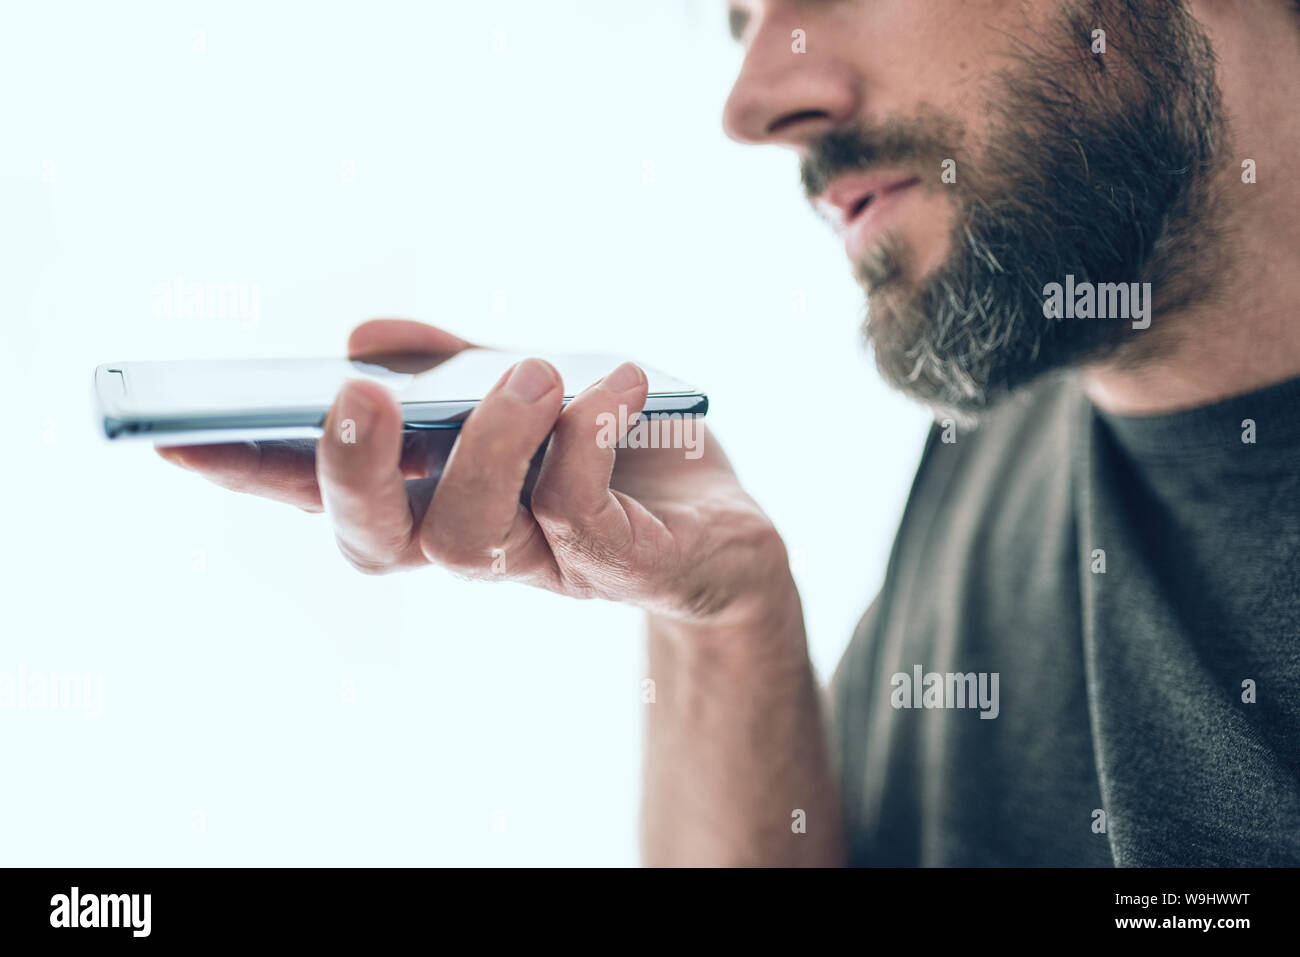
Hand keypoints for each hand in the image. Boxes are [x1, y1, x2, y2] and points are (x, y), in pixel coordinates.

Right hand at [157, 319, 793, 623]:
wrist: (729, 522)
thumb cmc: (617, 447)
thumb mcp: (534, 382)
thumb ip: (453, 362)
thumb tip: (357, 337)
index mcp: (438, 497)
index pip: (326, 498)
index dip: (250, 475)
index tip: (174, 436)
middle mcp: (476, 541)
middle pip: (379, 541)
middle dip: (351, 471)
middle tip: (354, 394)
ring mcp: (548, 564)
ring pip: (475, 531)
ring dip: (493, 439)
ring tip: (534, 368)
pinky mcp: (627, 569)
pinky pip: (585, 520)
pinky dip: (588, 442)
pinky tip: (615, 383)